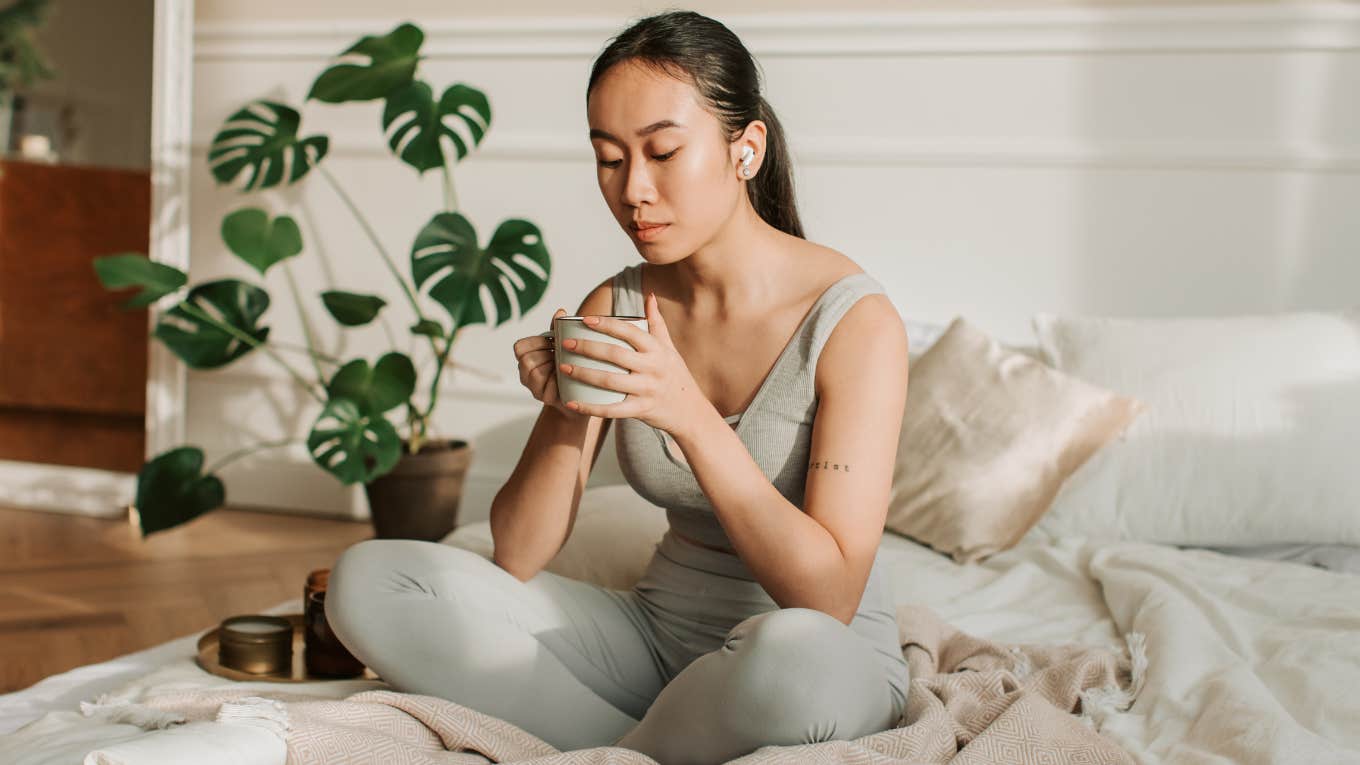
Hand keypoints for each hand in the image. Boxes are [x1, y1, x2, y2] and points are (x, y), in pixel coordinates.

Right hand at [512, 308, 584, 419]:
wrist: (583, 395)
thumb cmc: (571, 366)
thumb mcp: (564, 346)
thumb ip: (559, 330)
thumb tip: (560, 311)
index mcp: (527, 358)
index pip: (519, 347)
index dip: (536, 342)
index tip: (553, 342)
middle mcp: (525, 374)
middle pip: (526, 359)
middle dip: (547, 355)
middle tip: (563, 355)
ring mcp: (534, 388)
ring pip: (535, 373)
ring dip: (553, 367)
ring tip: (567, 366)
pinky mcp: (545, 399)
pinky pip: (548, 387)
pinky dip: (560, 380)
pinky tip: (569, 378)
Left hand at [557, 291, 708, 435]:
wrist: (690, 411)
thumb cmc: (675, 375)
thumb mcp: (669, 348)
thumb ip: (657, 322)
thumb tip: (650, 296)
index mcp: (657, 350)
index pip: (630, 331)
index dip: (607, 324)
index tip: (585, 320)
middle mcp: (653, 368)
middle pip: (616, 354)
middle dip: (588, 347)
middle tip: (566, 343)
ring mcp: (647, 390)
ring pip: (611, 381)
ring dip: (584, 374)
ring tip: (563, 368)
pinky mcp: (641, 410)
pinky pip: (612, 410)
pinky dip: (590, 407)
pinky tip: (571, 402)